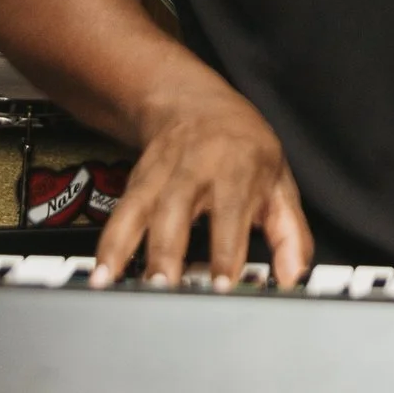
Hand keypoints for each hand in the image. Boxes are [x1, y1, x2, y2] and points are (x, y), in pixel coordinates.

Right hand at [91, 73, 311, 292]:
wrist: (194, 102)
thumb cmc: (244, 147)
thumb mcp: (279, 183)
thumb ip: (290, 234)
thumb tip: (292, 277)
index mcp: (237, 171)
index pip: (231, 214)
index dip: (226, 251)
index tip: (221, 286)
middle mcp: (195, 171)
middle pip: (177, 212)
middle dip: (168, 253)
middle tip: (165, 289)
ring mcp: (161, 176)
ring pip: (141, 213)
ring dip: (128, 250)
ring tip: (118, 286)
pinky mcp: (136, 183)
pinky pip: (119, 217)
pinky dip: (108, 246)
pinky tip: (101, 275)